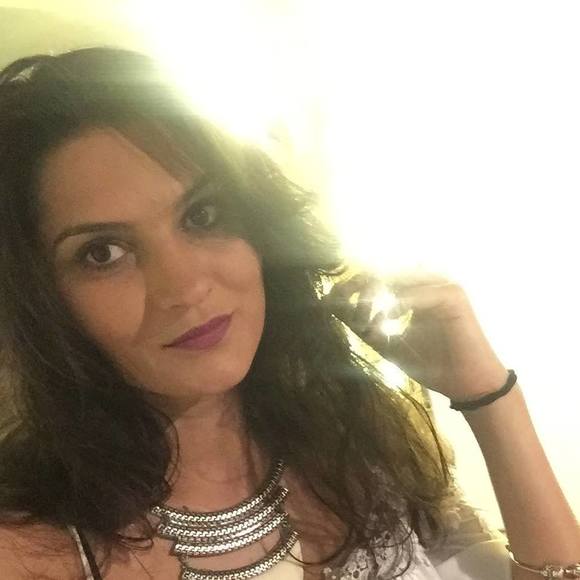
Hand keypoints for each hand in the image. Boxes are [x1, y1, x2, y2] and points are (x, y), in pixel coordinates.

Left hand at [324, 270, 508, 400]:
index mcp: (411, 290)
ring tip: (367, 322)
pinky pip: (417, 294)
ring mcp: (440, 285)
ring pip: (396, 278)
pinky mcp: (453, 296)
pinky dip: (398, 305)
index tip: (329, 301)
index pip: (374, 275)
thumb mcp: (387, 343)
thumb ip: (362, 325)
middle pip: (381, 271)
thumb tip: (331, 307)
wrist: (467, 385)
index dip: (350, 285)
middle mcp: (425, 282)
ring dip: (375, 298)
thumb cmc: (431, 364)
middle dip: (358, 290)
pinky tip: (388, 320)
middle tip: (350, 316)